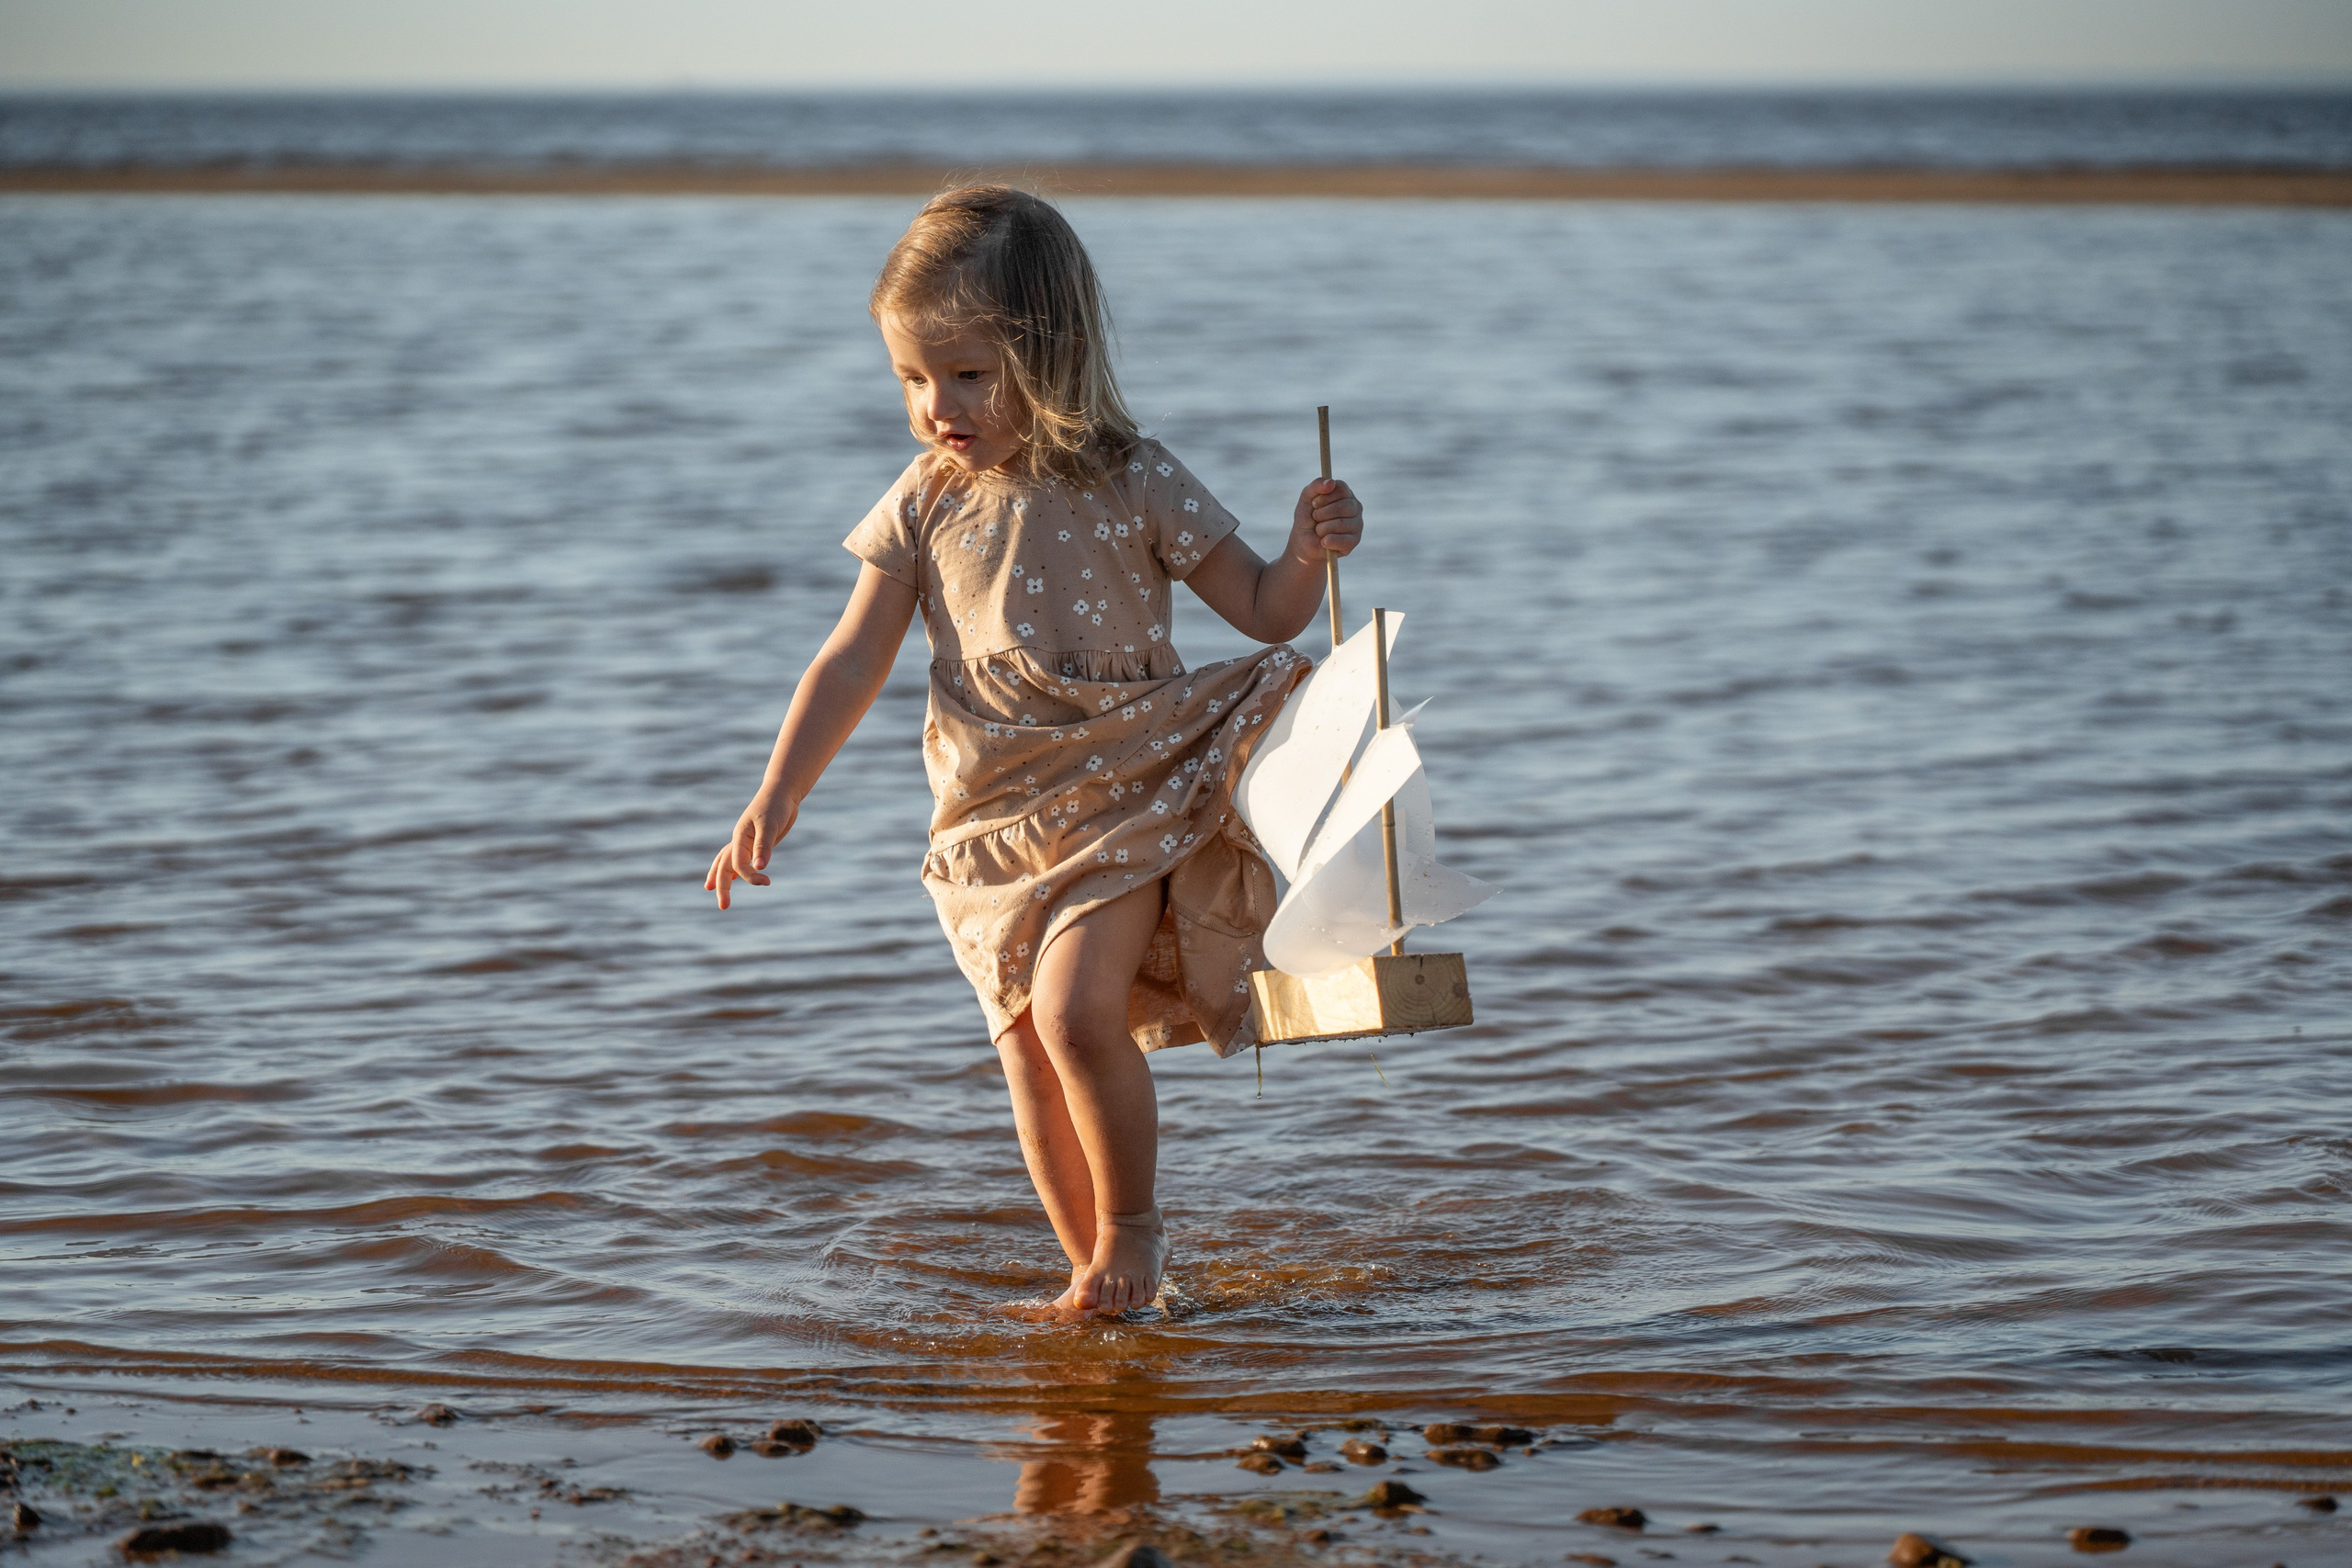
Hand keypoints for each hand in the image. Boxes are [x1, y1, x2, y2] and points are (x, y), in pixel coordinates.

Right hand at [704, 786, 798, 909]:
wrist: (782, 792)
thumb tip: (759, 868)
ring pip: (727, 861)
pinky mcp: (754, 842)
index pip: (738, 864)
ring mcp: (745, 841)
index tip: (766, 881)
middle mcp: (739, 841)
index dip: (750, 876)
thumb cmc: (776, 805)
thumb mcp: (771, 825)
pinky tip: (733, 876)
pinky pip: (739, 858)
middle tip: (723, 907)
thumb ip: (764, 846)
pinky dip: (733, 868)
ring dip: (720, 875)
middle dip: (723, 887)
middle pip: (724, 866)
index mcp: (740, 837)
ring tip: (710, 889)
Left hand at [1289, 477, 1362, 566]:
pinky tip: (1324, 542)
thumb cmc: (1307, 517)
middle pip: (1344, 506)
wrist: (1303, 542)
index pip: (1342, 489)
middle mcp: (1355, 507)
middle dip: (1322, 514)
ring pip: (1342, 524)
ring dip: (1322, 529)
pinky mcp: (1355, 541)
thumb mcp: (1306, 498)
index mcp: (1345, 494)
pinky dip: (1328, 541)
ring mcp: (1357, 524)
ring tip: (1319, 530)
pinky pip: (1343, 540)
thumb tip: (1331, 482)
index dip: (1325, 497)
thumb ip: (1316, 486)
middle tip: (1315, 518)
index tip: (1314, 504)